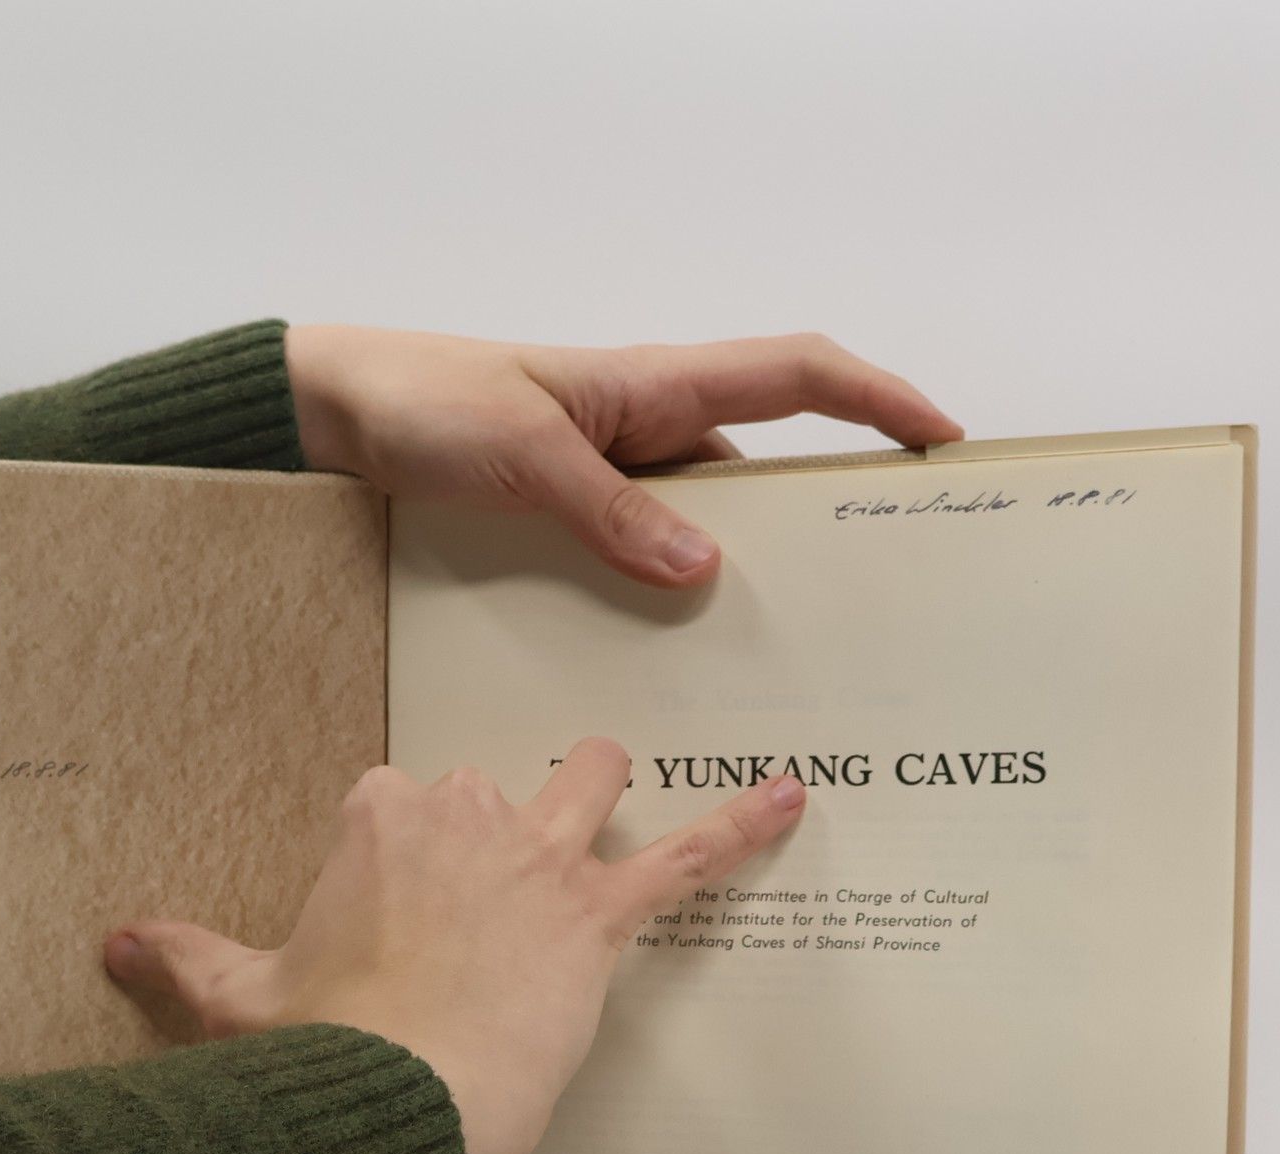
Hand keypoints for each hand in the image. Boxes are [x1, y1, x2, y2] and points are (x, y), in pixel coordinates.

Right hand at [104, 740, 805, 1153]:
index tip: (398, 896)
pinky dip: (739, 829)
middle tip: (488, 896)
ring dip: (599, 787)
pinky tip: (790, 801)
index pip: (397, 795)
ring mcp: (539, 860)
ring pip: (588, 781)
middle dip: (497, 824)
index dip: (404, 844)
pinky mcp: (600, 918)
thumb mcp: (233, 998)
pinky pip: (685, 859)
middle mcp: (463, 816)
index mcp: (377, 821)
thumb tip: (113, 938)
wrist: (396, 1096)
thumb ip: (178, 955)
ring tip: (608, 798)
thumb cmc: (318, 1046)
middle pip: (495, 784)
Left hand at [284, 325, 962, 587]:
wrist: (339, 412)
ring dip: (742, 572)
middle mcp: (648, 427)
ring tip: (783, 650)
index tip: (940, 441)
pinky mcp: (571, 512)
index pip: (797, 375)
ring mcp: (612, 473)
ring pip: (706, 522)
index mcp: (654, 385)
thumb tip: (702, 569)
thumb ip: (612, 510)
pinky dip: (669, 593)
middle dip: (827, 516)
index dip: (879, 400)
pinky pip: (643, 552)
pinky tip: (677, 653)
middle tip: (877, 589)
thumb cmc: (427, 401)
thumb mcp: (526, 455)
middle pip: (767, 465)